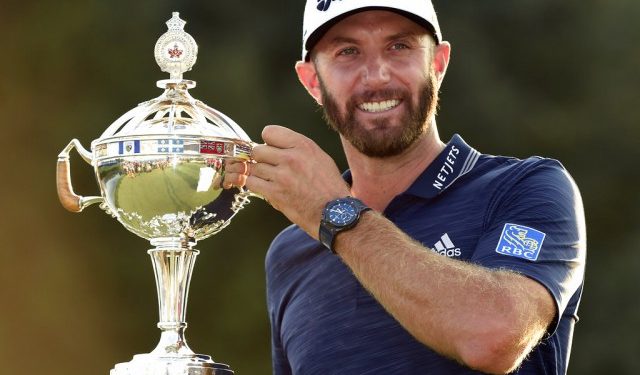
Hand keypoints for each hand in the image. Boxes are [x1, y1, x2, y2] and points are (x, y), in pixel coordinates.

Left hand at [226, 125, 350, 237]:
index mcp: (303, 145)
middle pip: (258, 150)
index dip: (269, 142)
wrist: (336, 214)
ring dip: (259, 174)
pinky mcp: (275, 193)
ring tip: (270, 180)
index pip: (269, 132)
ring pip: (253, 167)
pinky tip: (265, 188)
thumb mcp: (320, 158)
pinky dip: (256, 185)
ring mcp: (282, 176)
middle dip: (262, 159)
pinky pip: (252, 183)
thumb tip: (276, 147)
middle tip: (270, 167)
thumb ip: (297, 149)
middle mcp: (291, 158)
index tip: (273, 150)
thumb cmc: (330, 187)